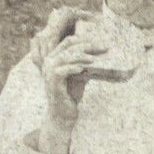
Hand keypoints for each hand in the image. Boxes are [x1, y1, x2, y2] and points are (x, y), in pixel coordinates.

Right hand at [32, 8, 98, 150]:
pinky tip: (84, 69)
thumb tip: (101, 52)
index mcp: (55, 58)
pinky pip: (62, 71)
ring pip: (66, 57)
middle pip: (69, 47)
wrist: (63, 114)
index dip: (85, 39)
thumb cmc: (71, 94)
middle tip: (105, 47)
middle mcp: (49, 62)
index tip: (101, 42)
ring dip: (82, 56)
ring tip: (95, 59)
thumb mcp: (80, 75)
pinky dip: (73, 68)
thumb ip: (85, 63)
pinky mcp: (52, 82)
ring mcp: (49, 72)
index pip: (68, 42)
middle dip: (88, 45)